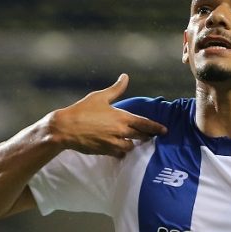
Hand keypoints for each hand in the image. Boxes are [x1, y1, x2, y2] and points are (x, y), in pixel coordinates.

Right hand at [50, 74, 166, 156]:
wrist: (66, 129)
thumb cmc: (82, 110)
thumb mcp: (100, 97)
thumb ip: (116, 89)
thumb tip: (125, 77)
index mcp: (122, 117)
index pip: (145, 123)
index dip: (156, 127)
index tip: (164, 130)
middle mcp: (121, 131)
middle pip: (141, 136)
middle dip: (147, 136)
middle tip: (151, 136)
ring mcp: (114, 143)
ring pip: (131, 147)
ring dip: (133, 144)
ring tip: (133, 142)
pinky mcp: (106, 152)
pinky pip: (119, 154)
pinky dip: (121, 152)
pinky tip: (120, 149)